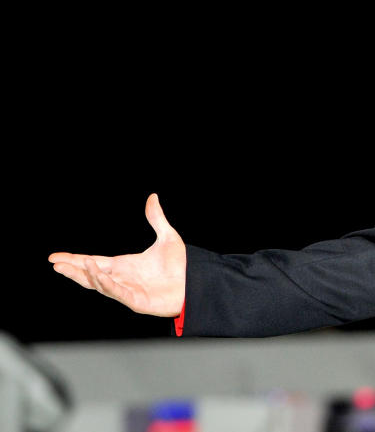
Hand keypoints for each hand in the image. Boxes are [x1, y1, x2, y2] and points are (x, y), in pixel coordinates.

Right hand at [48, 193, 186, 316]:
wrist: (197, 282)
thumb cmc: (182, 265)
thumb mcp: (167, 237)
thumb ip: (156, 218)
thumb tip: (152, 196)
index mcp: (124, 265)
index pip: (94, 262)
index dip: (75, 259)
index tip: (55, 257)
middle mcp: (122, 278)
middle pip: (90, 274)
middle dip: (72, 269)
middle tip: (55, 264)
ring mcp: (128, 290)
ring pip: (99, 284)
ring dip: (85, 275)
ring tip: (68, 266)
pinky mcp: (136, 300)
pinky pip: (117, 292)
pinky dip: (105, 283)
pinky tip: (96, 274)